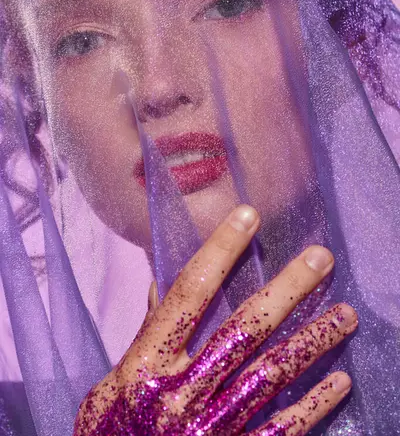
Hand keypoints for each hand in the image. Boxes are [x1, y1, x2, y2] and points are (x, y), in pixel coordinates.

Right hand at [74, 205, 356, 434]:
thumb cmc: (114, 428)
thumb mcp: (117, 378)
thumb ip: (147, 331)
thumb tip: (164, 281)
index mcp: (146, 361)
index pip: (188, 293)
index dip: (219, 251)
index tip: (248, 215)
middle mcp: (179, 391)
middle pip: (243, 329)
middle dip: (287, 290)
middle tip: (321, 258)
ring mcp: (207, 427)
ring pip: (271, 375)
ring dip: (312, 341)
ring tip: (346, 315)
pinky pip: (280, 429)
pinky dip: (313, 405)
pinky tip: (340, 382)